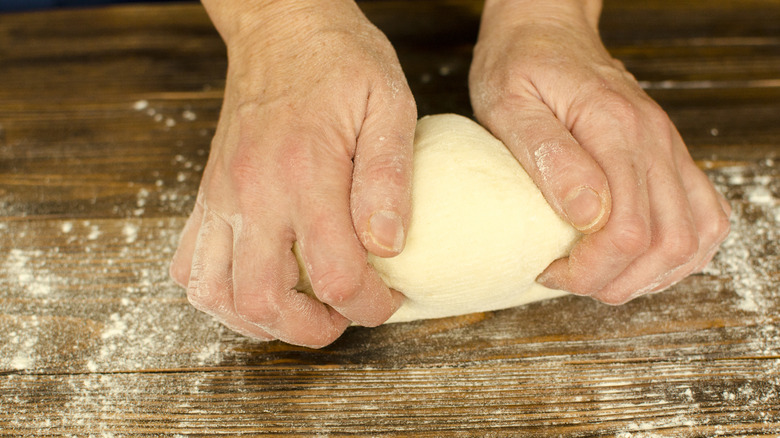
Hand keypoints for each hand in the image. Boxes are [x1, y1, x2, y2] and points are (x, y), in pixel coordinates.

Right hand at [170, 0, 415, 346]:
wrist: (280, 24)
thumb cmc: (339, 60)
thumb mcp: (389, 104)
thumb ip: (388, 178)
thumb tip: (388, 246)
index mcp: (306, 174)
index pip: (336, 276)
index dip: (369, 307)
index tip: (388, 299)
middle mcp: (254, 193)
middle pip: (264, 302)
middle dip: (311, 331)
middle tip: (343, 317)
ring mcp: (221, 197)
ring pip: (215, 295)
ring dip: (259, 322)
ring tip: (298, 311)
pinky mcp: (206, 194)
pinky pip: (188, 265)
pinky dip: (217, 294)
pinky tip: (254, 283)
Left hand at [469, 0, 729, 303]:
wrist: (547, 31)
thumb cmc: (520, 66)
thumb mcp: (510, 105)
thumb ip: (548, 156)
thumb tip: (584, 213)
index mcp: (614, 129)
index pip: (626, 229)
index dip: (590, 269)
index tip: (550, 269)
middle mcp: (654, 141)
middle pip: (666, 244)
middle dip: (616, 281)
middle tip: (569, 279)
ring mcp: (669, 149)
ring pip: (693, 239)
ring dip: (649, 276)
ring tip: (599, 275)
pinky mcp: (671, 157)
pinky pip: (704, 217)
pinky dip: (678, 254)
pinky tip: (639, 260)